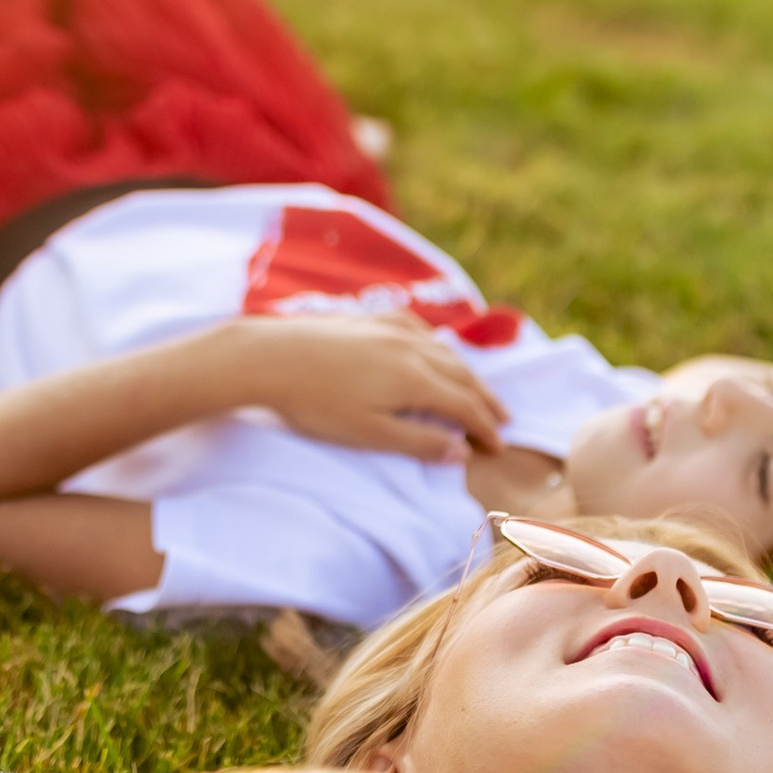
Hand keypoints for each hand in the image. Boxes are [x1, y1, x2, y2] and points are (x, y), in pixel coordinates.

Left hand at [228, 313, 509, 465]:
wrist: (269, 356)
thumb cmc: (316, 404)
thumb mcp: (369, 434)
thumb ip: (418, 443)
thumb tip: (461, 453)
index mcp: (416, 379)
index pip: (465, 406)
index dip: (485, 428)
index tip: (499, 447)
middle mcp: (413, 348)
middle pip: (462, 376)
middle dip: (485, 400)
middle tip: (504, 420)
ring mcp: (391, 329)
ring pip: (443, 350)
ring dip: (466, 372)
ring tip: (477, 389)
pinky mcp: (369, 319)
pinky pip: (418, 329)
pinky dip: (437, 344)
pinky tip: (433, 347)